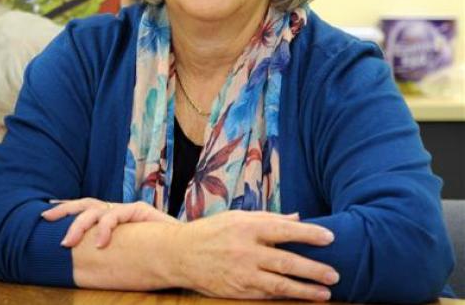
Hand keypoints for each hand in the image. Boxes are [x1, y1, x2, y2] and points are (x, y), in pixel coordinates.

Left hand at [41, 198, 177, 247]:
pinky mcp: (140, 211)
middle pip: (85, 204)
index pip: (83, 210)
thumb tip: (76, 260)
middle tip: (46, 218)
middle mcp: (116, 211)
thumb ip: (103, 253)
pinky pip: (115, 215)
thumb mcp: (121, 255)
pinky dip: (105, 228)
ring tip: (67, 242)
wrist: (185, 254)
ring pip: (96, 209)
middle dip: (63, 210)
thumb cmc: (153, 258)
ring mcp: (127, 210)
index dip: (65, 210)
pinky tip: (100, 243)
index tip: (44, 215)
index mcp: (110, 219)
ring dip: (79, 225)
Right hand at [175, 210, 338, 300]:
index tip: (330, 237)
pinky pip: (268, 293)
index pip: (284, 230)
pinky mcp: (238, 290)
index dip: (309, 234)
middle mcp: (244, 250)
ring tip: (326, 292)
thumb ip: (268, 218)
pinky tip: (302, 296)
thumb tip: (299, 218)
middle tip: (335, 274)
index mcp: (245, 227)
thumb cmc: (211, 232)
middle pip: (287, 261)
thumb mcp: (236, 218)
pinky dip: (287, 295)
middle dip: (314, 269)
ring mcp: (241, 272)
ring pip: (280, 283)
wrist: (179, 254)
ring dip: (306, 289)